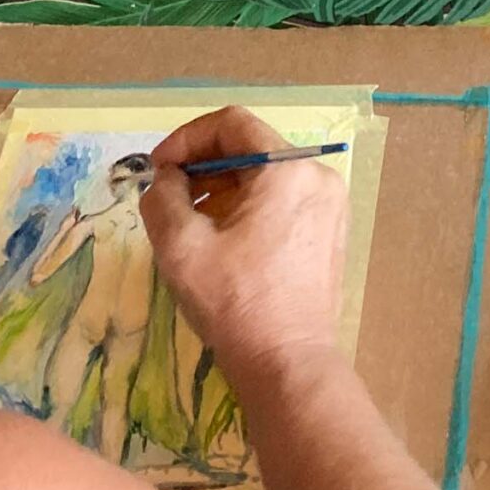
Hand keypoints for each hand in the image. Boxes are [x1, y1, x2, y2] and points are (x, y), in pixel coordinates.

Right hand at [142, 109, 348, 376]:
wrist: (289, 366)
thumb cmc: (235, 304)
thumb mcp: (182, 248)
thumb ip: (163, 198)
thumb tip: (166, 179)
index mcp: (288, 170)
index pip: (232, 123)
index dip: (187, 138)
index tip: (159, 170)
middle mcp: (317, 177)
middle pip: (250, 148)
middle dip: (203, 167)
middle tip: (170, 198)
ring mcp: (329, 206)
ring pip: (265, 177)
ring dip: (223, 189)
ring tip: (192, 225)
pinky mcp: (329, 233)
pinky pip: (282, 201)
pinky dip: (248, 209)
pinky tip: (223, 243)